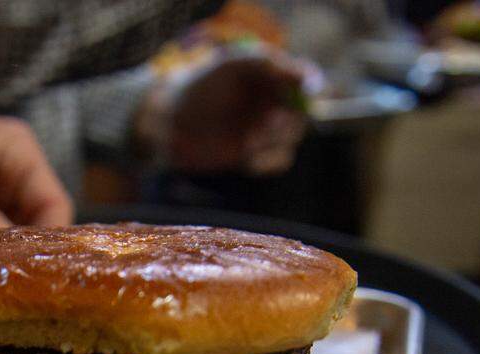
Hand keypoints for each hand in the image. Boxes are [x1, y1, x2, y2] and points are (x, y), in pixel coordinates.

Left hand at [137, 51, 308, 174]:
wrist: (170, 126)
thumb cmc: (198, 88)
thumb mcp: (229, 67)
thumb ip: (263, 64)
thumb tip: (301, 75)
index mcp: (272, 76)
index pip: (305, 78)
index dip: (310, 87)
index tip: (303, 94)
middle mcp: (274, 102)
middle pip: (303, 113)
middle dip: (287, 122)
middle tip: (267, 126)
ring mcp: (268, 129)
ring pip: (292, 139)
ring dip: (274, 144)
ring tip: (247, 144)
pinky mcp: (258, 153)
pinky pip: (280, 161)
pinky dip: (268, 162)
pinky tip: (248, 161)